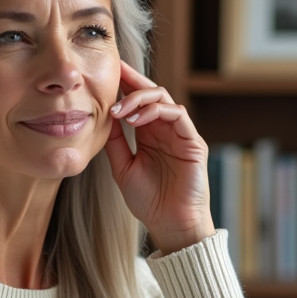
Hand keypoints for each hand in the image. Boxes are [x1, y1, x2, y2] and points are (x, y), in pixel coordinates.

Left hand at [104, 61, 215, 254]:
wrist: (171, 225)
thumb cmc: (149, 202)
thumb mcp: (123, 168)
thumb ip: (115, 143)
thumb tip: (103, 117)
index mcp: (150, 135)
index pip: (138, 102)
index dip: (125, 85)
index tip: (108, 72)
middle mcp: (166, 130)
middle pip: (152, 93)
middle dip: (133, 80)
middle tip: (114, 72)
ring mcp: (181, 134)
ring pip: (164, 99)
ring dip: (139, 99)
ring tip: (119, 111)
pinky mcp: (193, 142)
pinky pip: (177, 114)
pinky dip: (156, 111)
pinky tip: (136, 120)